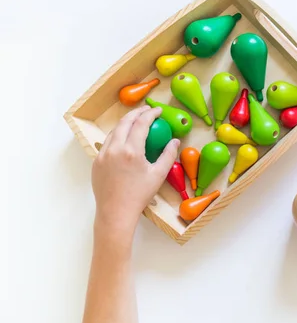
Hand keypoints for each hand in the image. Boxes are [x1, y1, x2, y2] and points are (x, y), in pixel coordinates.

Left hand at [91, 106, 179, 236]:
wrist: (116, 212)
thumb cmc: (139, 195)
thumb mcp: (158, 175)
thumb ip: (168, 155)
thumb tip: (175, 141)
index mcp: (131, 151)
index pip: (141, 124)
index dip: (150, 114)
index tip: (158, 110)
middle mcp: (115, 149)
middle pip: (125, 122)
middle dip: (137, 113)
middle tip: (147, 110)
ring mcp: (103, 155)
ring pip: (114, 131)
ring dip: (126, 123)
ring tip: (136, 122)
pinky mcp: (97, 162)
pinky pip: (107, 143)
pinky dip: (117, 136)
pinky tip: (124, 140)